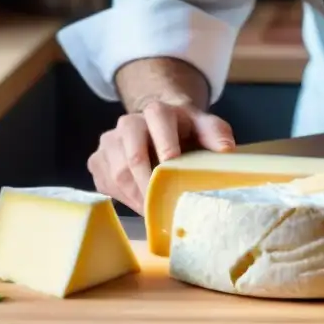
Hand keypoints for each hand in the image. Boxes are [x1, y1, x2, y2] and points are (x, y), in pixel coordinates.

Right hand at [88, 99, 234, 212]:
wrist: (159, 128)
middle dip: (148, 184)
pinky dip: (125, 199)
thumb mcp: (204, 127)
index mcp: (156, 111)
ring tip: (155, 213)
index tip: (172, 165)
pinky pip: (107, 183)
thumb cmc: (186, 132)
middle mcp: (127, 123)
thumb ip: (216, 134)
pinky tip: (142, 205)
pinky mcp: (98, 160)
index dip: (165, 144)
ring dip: (137, 197)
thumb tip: (226, 150)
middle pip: (132, 155)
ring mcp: (109, 141)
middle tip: (163, 207)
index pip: (157, 122)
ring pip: (117, 173)